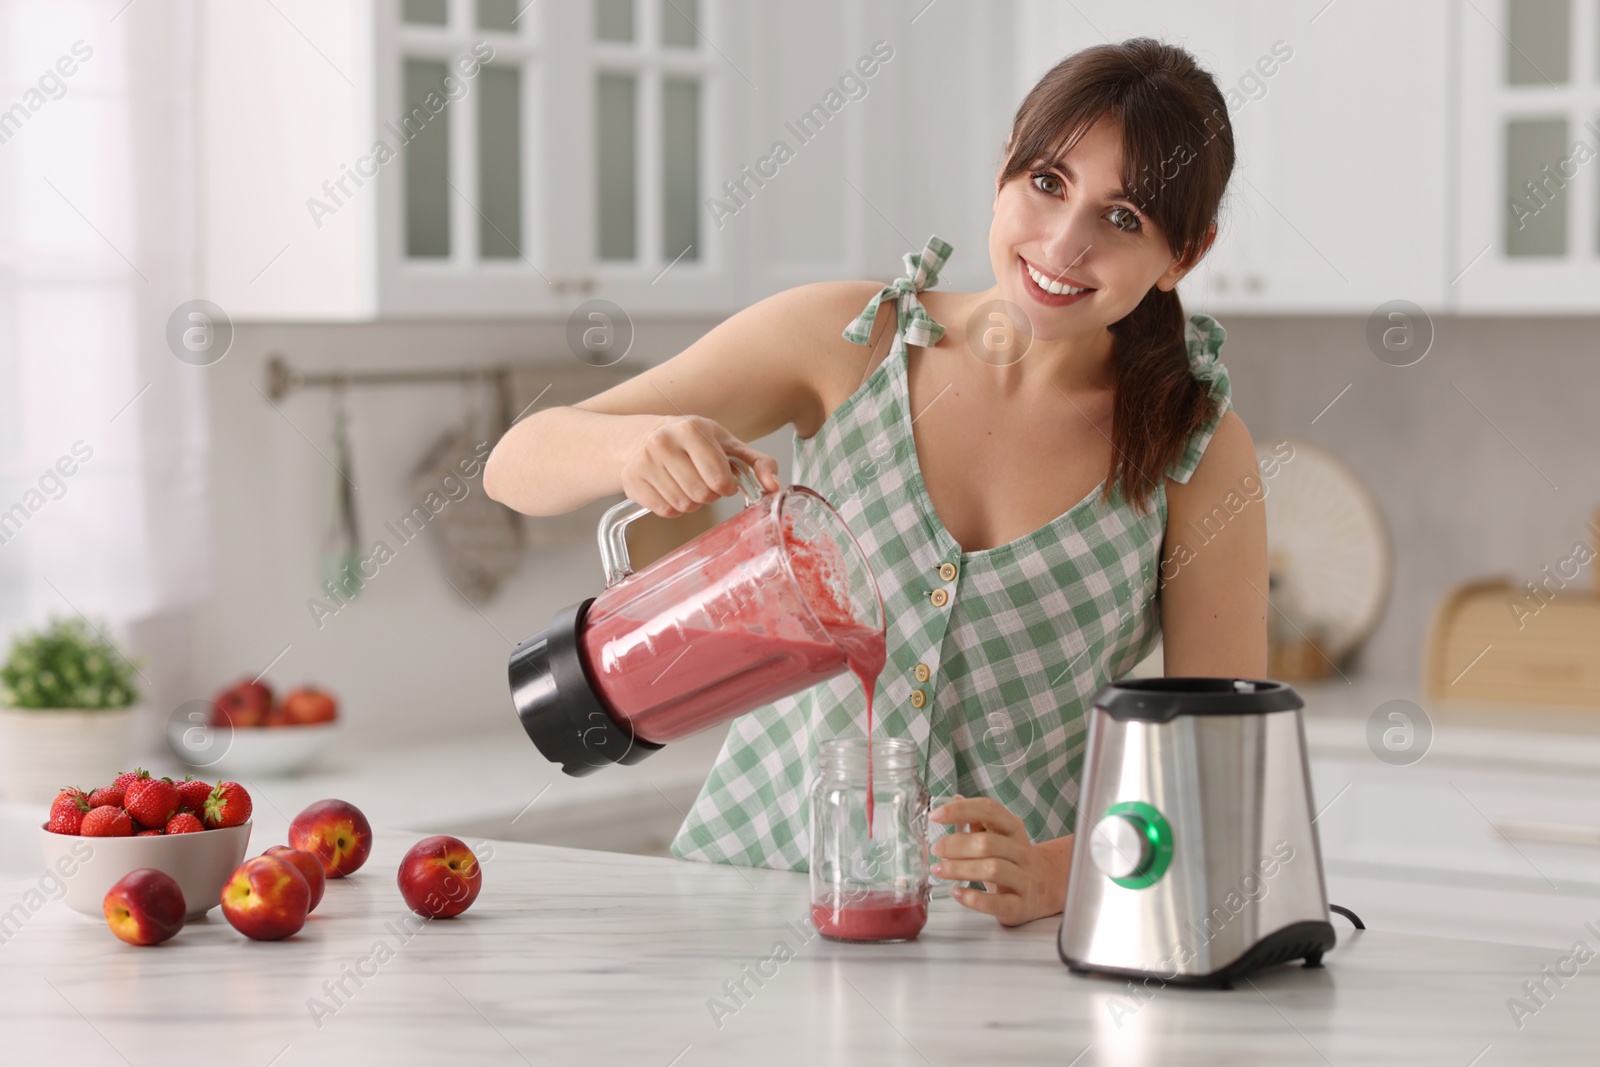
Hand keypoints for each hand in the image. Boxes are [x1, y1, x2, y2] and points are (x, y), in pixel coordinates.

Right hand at [621, 415, 780, 517]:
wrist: (642, 437)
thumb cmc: (692, 441)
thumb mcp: (727, 444)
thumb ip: (758, 462)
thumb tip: (775, 486)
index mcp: (691, 429)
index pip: (719, 478)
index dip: (726, 486)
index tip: (722, 479)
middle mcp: (663, 442)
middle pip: (702, 494)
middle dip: (709, 494)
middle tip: (702, 480)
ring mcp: (644, 462)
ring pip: (684, 505)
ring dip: (691, 502)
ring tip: (685, 482)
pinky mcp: (632, 481)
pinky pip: (665, 511)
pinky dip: (672, 507)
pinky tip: (669, 488)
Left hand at [928, 794, 1071, 926]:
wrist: (1043, 887)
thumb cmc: (1011, 859)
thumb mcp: (997, 836)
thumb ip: (976, 820)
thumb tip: (954, 799)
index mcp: (1012, 828)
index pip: (989, 810)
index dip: (961, 810)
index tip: (935, 815)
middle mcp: (1021, 851)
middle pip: (988, 843)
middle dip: (956, 845)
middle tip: (936, 850)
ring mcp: (1024, 878)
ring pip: (992, 869)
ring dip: (960, 869)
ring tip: (939, 869)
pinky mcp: (1020, 905)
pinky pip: (996, 902)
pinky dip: (973, 898)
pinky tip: (956, 892)